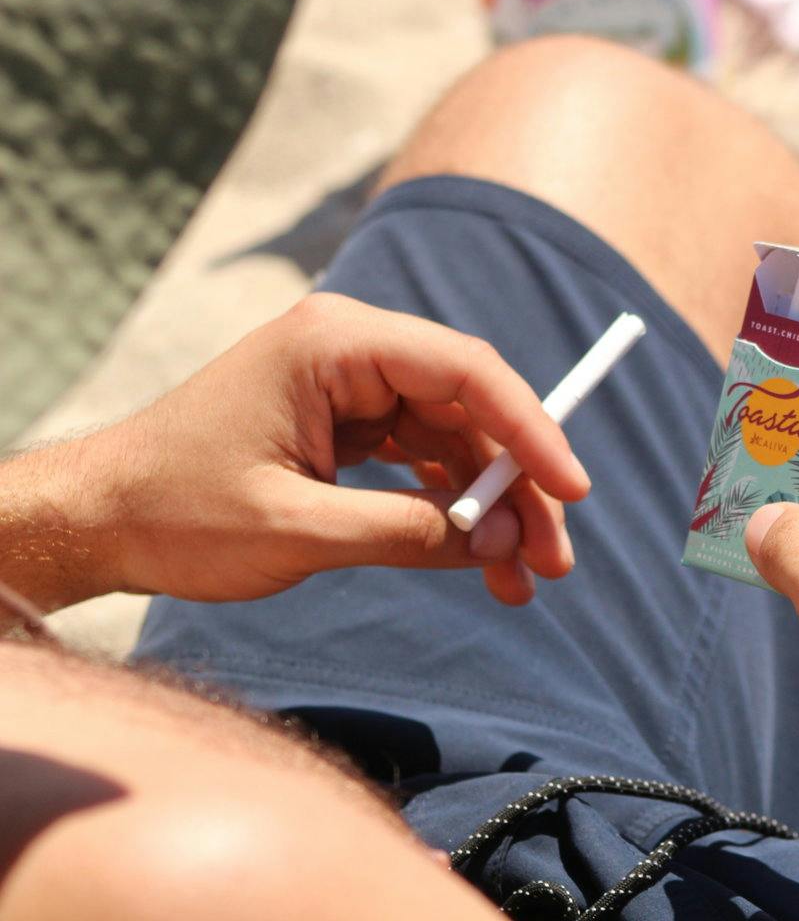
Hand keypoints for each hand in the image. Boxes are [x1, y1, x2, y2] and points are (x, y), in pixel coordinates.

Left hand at [69, 294, 588, 605]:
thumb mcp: (297, 530)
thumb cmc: (177, 515)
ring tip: (522, 579)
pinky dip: (452, 509)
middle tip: (553, 560)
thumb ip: (407, 532)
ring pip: (456, 440)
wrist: (98, 521)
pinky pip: (423, 460)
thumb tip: (499, 541)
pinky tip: (477, 560)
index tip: (574, 489)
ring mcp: (349, 386)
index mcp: (335, 345)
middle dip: (517, 486)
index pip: (466, 372)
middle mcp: (351, 350)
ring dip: (491, 508)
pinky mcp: (345, 423)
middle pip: (472, 408)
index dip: (532, 429)